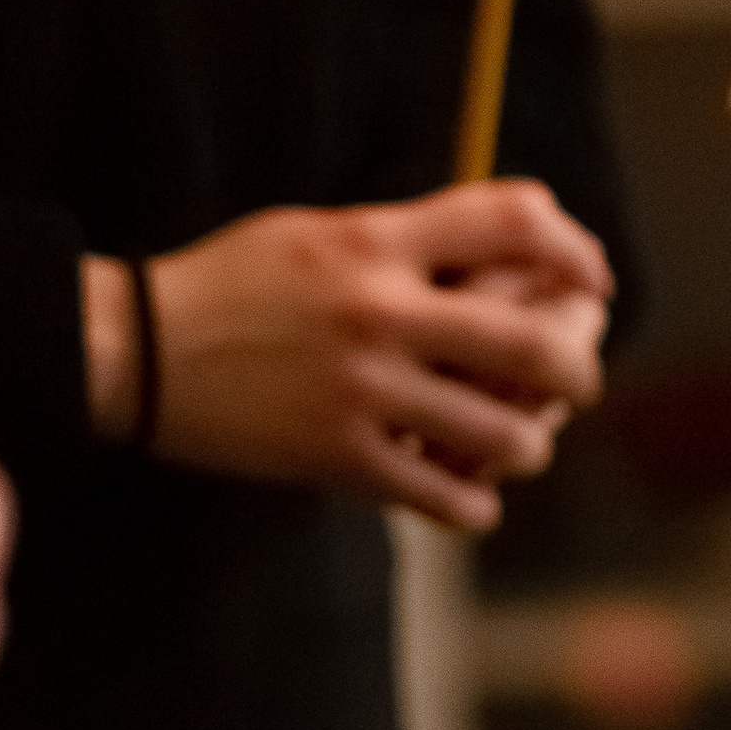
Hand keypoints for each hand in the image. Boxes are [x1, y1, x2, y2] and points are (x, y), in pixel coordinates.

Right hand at [90, 184, 613, 531]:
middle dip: (579, 369)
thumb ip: (408, 232)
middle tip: (580, 381)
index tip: (591, 279)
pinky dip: (474, 504)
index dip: (575, 250)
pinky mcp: (339, 458)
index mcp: (376, 242)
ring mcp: (364, 391)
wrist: (140, 351)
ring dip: (529, 444)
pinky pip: (443, 495)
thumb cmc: (232, 283)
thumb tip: (515, 228)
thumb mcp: (319, 229)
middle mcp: (381, 313)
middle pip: (533, 343)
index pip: (513, 225)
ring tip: (519, 443)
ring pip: (502, 434)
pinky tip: (472, 497)